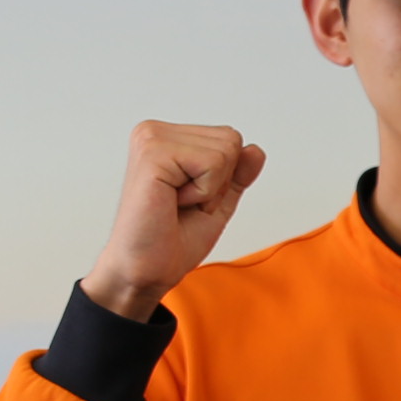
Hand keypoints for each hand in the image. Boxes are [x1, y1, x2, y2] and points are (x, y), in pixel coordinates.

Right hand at [84, 121, 265, 321]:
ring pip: (226, 150)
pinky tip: (172, 203)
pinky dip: (203, 192)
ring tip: (175, 204)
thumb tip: (255, 150)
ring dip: (209, 189)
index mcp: (166, 137)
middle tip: (182, 204)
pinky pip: (213, 163)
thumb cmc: (172, 239)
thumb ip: (237, 174)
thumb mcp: (218, 201)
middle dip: (218, 182)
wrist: (145, 270)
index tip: (189, 200)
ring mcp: (151, 138)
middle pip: (231, 139)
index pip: (230, 138)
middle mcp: (154, 131)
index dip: (222, 179)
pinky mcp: (153, 153)